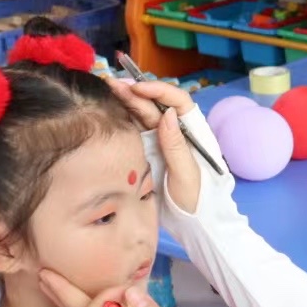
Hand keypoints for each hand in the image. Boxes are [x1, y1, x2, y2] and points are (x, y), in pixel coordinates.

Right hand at [108, 79, 203, 213]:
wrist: (193, 222)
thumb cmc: (197, 199)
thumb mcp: (187, 175)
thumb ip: (176, 145)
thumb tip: (168, 114)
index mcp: (193, 132)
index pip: (178, 102)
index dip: (158, 91)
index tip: (138, 88)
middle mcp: (177, 132)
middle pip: (156, 105)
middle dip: (136, 92)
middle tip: (112, 83)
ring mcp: (162, 140)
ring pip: (144, 114)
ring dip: (127, 100)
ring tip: (108, 89)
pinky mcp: (150, 150)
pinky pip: (137, 129)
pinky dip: (124, 118)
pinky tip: (111, 109)